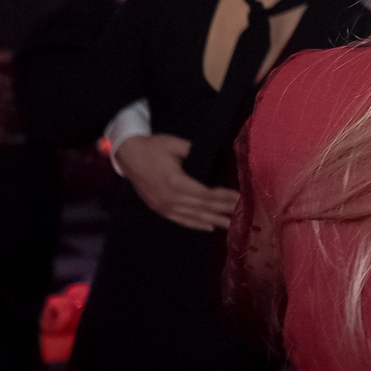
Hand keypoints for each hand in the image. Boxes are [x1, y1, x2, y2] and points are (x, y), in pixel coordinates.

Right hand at [115, 134, 239, 230]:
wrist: (127, 155)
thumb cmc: (152, 147)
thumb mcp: (174, 144)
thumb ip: (194, 151)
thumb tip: (215, 153)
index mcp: (174, 181)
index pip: (206, 194)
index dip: (224, 197)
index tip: (240, 198)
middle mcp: (169, 197)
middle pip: (202, 207)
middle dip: (223, 211)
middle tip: (242, 215)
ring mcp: (162, 205)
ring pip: (192, 216)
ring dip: (213, 221)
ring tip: (231, 226)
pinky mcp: (158, 208)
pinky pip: (179, 219)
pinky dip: (195, 224)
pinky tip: (209, 227)